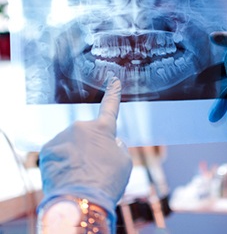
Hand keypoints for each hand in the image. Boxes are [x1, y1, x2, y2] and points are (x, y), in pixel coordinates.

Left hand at [38, 77, 131, 224]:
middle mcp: (82, 127)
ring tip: (80, 174)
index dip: (113, 93)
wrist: (80, 200)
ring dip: (75, 155)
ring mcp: (63, 136)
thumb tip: (111, 143)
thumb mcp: (124, 163)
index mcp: (103, 128)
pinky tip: (67, 175)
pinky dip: (62, 162)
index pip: (110, 107)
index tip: (114, 80)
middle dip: (90, 146)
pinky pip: (58, 152)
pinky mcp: (48, 148)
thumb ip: (118, 147)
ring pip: (71, 144)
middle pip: (88, 135)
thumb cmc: (107, 181)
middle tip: (93, 167)